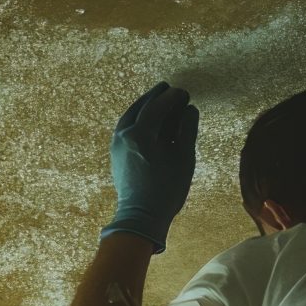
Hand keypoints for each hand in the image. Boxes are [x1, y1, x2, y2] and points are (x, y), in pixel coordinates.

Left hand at [102, 81, 197, 251]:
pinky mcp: (116, 155)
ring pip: (129, 117)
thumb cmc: (165, 190)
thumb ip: (187, 131)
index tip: (184, 92)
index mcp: (140, 134)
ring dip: (144, 106)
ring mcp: (117, 145)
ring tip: (158, 100)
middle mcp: (124, 135)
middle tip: (169, 89)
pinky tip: (147, 121)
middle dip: (155, 97)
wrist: (140, 217)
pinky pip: (125, 128)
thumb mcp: (183, 159)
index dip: (171, 97)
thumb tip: (190, 110)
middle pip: (140, 108)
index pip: (156, 107)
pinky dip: (137, 119)